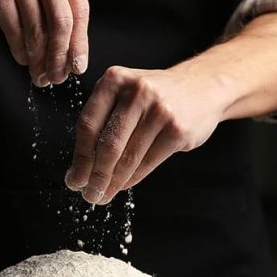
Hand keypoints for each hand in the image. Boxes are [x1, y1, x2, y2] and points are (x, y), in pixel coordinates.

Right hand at [0, 0, 88, 85]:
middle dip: (60, 57)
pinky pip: (15, 32)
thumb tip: (71, 46)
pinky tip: (23, 59)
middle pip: (62, 24)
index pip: (80, 9)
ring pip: (37, 32)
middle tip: (58, 76)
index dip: (80, 43)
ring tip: (40, 74)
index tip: (78, 65)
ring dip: (40, 60)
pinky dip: (20, 51)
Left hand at [64, 65, 231, 204]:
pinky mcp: (177, 130)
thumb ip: (103, 121)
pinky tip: (122, 186)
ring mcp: (159, 110)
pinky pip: (147, 162)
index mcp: (115, 79)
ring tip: (103, 196)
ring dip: (112, 182)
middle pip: (107, 144)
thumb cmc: (155, 96)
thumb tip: (79, 167)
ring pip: (127, 157)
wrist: (203, 87)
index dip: (79, 157)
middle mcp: (136, 91)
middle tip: (88, 195)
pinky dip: (132, 179)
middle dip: (94, 176)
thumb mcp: (125, 94)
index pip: (88, 125)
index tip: (73, 180)